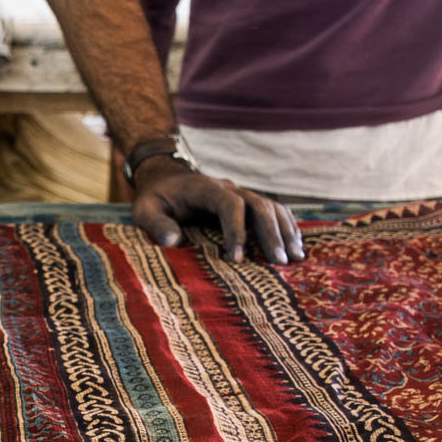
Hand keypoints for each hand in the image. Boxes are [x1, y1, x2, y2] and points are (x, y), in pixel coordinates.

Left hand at [131, 157, 303, 264]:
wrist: (166, 179)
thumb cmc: (155, 199)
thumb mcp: (144, 210)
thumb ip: (156, 224)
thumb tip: (174, 242)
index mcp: (205, 188)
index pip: (230, 204)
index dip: (236, 230)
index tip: (238, 259)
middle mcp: (229, 188)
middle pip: (259, 205)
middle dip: (271, 234)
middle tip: (279, 262)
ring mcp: (241, 194)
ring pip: (272, 208)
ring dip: (285, 231)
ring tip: (295, 258)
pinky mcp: (247, 204)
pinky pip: (274, 211)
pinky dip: (287, 227)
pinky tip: (297, 247)